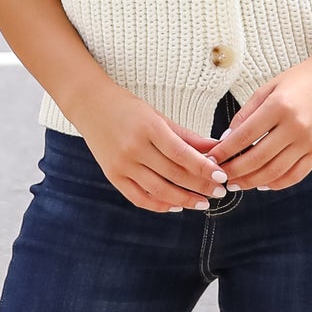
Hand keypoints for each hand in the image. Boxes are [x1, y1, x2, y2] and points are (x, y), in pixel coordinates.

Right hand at [77, 88, 229, 213]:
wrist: (90, 105)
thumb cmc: (128, 108)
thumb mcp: (159, 117)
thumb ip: (187, 136)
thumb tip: (216, 149)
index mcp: (149, 128)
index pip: (182, 154)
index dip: (204, 168)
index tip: (222, 176)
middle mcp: (134, 148)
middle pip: (173, 174)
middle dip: (200, 186)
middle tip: (219, 192)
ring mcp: (121, 164)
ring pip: (158, 190)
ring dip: (184, 199)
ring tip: (202, 203)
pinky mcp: (112, 176)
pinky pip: (139, 198)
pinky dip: (159, 205)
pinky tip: (175, 205)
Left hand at [210, 54, 311, 191]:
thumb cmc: (297, 81)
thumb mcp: (267, 89)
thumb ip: (245, 114)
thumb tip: (225, 141)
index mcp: (279, 106)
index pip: (244, 136)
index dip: (224, 152)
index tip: (210, 159)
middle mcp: (295, 126)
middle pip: (258, 158)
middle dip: (234, 171)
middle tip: (219, 176)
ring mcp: (309, 140)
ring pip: (275, 171)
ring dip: (251, 182)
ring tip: (236, 184)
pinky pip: (295, 175)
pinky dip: (276, 184)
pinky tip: (261, 184)